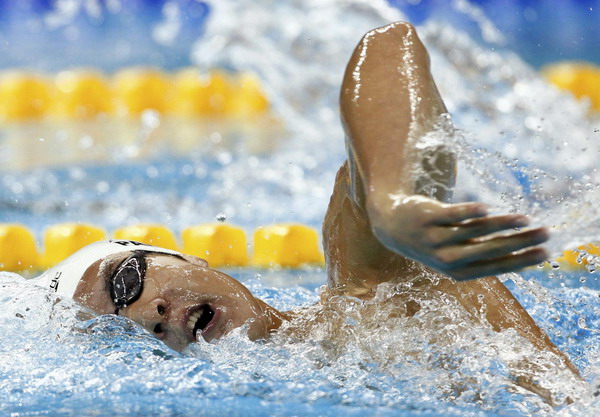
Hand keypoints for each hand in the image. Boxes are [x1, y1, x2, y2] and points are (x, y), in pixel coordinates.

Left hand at [367, 194, 548, 280]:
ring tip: (525, 219)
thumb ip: (484, 255)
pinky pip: (452, 215)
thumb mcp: (456, 256)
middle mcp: (447, 258)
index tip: (545, 253)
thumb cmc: (434, 242)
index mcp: (459, 272)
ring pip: (474, 231)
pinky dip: (469, 212)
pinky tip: (487, 209)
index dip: (521, 260)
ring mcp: (436, 238)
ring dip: (502, 224)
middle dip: (520, 242)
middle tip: (546, 233)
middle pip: (490, 249)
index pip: (496, 266)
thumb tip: (522, 255)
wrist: (393, 227)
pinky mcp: (428, 217)